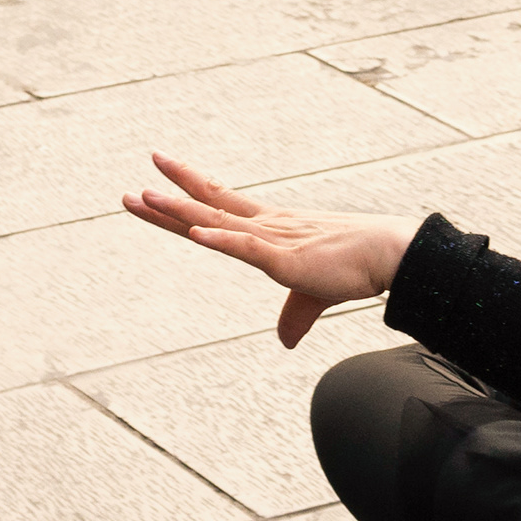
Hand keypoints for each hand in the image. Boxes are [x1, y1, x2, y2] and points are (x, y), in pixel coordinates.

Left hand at [121, 154, 416, 349]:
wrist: (390, 255)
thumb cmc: (355, 266)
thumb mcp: (313, 294)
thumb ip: (294, 314)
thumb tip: (285, 341)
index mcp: (269, 228)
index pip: (218, 205)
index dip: (187, 193)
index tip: (155, 180)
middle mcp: (265, 226)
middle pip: (206, 208)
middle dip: (167, 199)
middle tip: (130, 192)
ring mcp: (273, 240)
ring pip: (217, 221)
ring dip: (180, 210)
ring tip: (146, 196)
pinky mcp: (287, 259)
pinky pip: (246, 246)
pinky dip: (219, 239)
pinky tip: (195, 231)